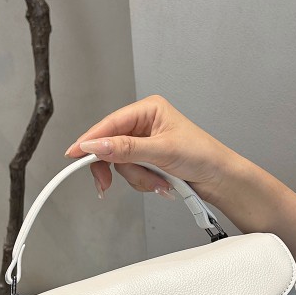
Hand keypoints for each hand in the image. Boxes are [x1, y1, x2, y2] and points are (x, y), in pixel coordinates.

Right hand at [64, 95, 239, 202]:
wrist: (220, 179)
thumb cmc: (202, 155)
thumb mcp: (162, 151)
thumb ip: (126, 149)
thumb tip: (97, 145)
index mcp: (149, 110)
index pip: (110, 123)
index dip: (91, 140)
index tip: (75, 154)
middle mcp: (144, 124)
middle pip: (111, 146)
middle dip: (119, 167)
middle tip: (106, 185)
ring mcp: (145, 144)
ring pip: (121, 164)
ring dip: (139, 179)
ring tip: (159, 182)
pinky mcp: (148, 161)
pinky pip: (132, 174)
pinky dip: (144, 183)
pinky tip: (161, 184)